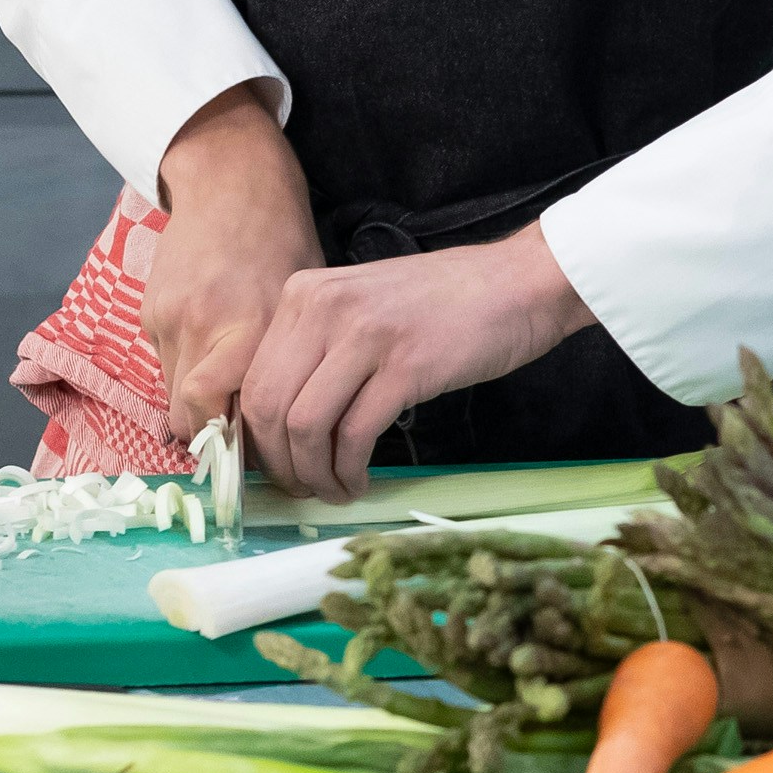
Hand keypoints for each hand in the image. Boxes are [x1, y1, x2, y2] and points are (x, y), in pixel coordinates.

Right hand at [138, 88, 320, 443]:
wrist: (232, 184)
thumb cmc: (283, 243)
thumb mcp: (301, 305)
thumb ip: (285, 363)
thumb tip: (281, 424)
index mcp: (253, 331)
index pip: (226, 421)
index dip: (237, 449)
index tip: (255, 456)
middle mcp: (205, 330)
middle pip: (189, 418)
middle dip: (209, 435)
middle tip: (236, 436)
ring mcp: (169, 320)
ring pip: (171, 393)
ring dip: (195, 400)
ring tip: (226, 382)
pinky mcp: (148, 311)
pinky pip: (162, 360)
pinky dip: (182, 364)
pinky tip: (208, 339)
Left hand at [237, 226, 594, 502]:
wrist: (519, 283)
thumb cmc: (447, 303)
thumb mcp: (363, 307)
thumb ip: (319, 346)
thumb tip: (282, 421)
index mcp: (305, 293)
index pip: (253, 380)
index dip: (258, 437)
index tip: (278, 466)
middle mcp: (324, 308)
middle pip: (270, 407)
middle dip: (282, 464)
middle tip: (303, 488)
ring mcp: (364, 334)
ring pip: (306, 426)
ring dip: (315, 474)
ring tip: (335, 489)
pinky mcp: (405, 366)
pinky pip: (354, 434)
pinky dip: (349, 470)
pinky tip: (360, 480)